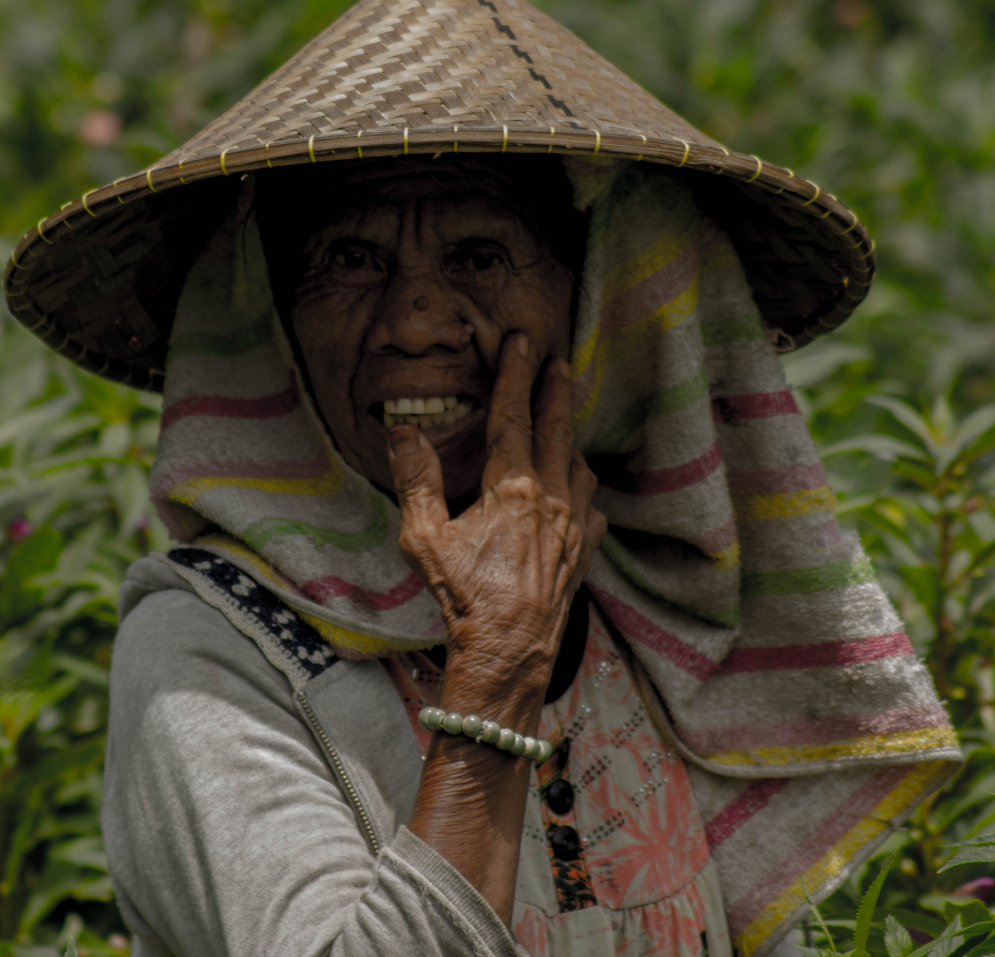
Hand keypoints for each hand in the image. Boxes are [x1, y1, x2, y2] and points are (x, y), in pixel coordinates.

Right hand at [387, 332, 607, 694]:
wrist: (509, 651)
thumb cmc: (464, 596)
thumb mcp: (426, 537)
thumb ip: (416, 478)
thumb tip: (403, 430)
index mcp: (512, 486)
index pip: (513, 414)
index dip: (514, 374)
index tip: (519, 342)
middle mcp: (552, 496)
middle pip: (557, 428)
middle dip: (556, 391)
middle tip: (557, 363)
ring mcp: (574, 524)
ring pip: (579, 465)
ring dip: (569, 440)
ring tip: (562, 426)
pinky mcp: (583, 552)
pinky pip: (591, 508)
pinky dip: (582, 490)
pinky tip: (575, 492)